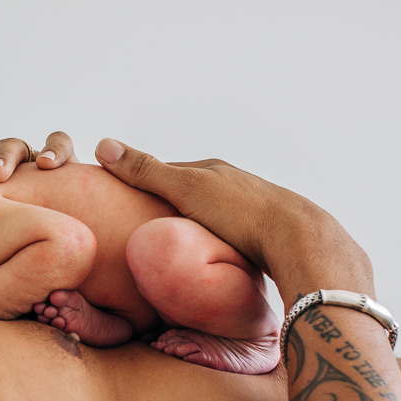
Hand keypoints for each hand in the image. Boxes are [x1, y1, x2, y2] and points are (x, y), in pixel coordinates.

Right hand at [92, 138, 372, 306]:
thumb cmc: (240, 213)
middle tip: (142, 225)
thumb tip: (102, 145)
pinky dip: (215, 239)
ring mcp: (252, 206)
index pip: (167, 170)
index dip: (142, 181)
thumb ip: (146, 171)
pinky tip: (211, 255)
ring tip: (175, 244)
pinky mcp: (265, 233)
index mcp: (212, 169)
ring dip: (194, 224)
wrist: (298, 238)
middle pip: (191, 190)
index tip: (120, 197)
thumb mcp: (185, 188)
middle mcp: (234, 181)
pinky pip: (231, 232)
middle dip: (168, 203)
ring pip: (213, 212)